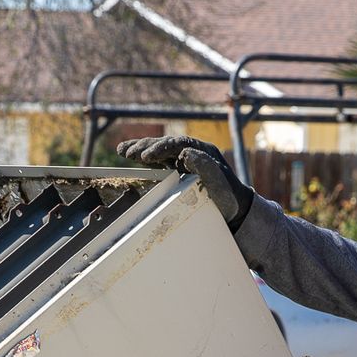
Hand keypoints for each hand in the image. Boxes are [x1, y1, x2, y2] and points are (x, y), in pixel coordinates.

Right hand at [116, 135, 253, 230]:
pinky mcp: (178, 171)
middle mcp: (193, 153)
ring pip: (160, 150)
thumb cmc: (229, 201)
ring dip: (141, 150)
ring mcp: (184, 161)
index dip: (161, 148)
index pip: (179, 144)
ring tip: (122, 151)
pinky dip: (144, 158)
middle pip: (166, 144)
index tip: (146, 157)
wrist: (234, 212)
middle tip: (128, 154)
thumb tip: (185, 152)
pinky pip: (159, 161)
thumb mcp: (221, 185)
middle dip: (146, 147)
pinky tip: (129, 156)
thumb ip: (206, 168)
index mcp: (204, 152)